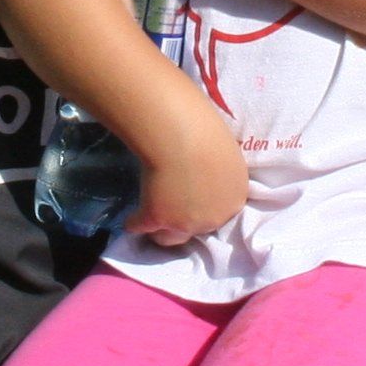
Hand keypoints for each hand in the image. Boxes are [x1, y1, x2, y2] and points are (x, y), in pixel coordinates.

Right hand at [130, 104, 249, 244]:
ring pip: (167, 237)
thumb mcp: (224, 151)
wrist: (180, 132)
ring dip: (159, 229)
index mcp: (236, 197)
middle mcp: (215, 217)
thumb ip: (217, 170)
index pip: (219, 212)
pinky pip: (140, 227)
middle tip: (168, 206)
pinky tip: (129, 218)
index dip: (202, 206)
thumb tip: (203, 172)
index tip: (189, 198)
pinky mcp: (159, 220)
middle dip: (182, 221)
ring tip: (147, 219)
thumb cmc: (204, 128)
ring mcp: (187, 223)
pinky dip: (134, 222)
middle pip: (196, 229)